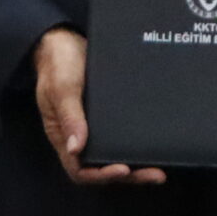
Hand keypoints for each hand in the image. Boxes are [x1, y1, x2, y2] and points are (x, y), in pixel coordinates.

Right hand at [34, 27, 164, 185]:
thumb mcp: (61, 88)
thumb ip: (70, 117)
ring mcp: (94, 127)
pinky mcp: (107, 116)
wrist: (63, 40)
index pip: (80, 170)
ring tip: (159, 167)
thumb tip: (76, 148)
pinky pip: (121, 135)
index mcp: (63, 136)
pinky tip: (153, 142)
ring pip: (114, 154)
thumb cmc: (57, 64)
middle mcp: (79, 136)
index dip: (102, 175)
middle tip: (155, 174)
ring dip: (136, 164)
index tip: (123, 170)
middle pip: (102, 167)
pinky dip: (136, 143)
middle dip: (129, 175)